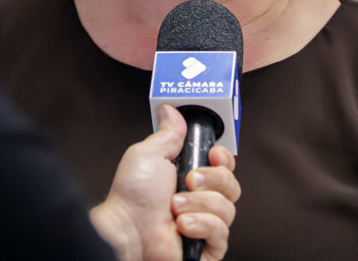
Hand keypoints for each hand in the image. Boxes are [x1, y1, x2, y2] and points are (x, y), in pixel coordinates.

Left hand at [90, 105, 239, 260]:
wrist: (126, 230)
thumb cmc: (132, 197)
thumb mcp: (150, 154)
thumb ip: (167, 133)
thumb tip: (171, 111)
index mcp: (191, 177)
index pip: (224, 167)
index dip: (224, 160)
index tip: (214, 155)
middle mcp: (201, 201)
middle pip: (231, 185)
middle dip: (212, 180)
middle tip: (189, 180)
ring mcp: (205, 225)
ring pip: (228, 208)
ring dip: (200, 204)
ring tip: (175, 206)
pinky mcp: (206, 249)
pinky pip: (222, 234)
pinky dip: (202, 225)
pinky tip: (183, 225)